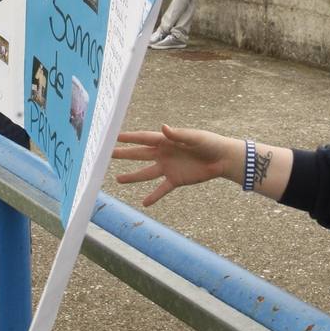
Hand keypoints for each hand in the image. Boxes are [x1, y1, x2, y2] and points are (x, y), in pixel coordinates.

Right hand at [113, 125, 240, 206]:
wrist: (222, 159)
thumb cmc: (209, 143)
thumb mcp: (195, 137)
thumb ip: (178, 135)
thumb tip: (163, 128)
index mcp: (166, 141)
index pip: (144, 138)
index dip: (129, 137)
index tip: (113, 136)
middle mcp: (163, 154)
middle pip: (139, 154)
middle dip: (124, 154)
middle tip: (107, 154)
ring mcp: (168, 168)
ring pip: (146, 173)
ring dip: (132, 177)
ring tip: (117, 180)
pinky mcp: (176, 180)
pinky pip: (161, 189)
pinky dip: (153, 196)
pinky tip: (144, 203)